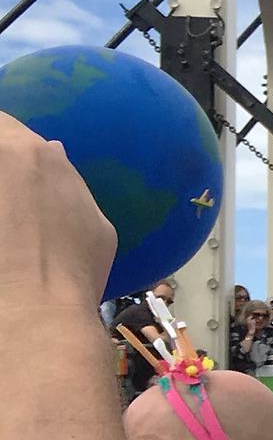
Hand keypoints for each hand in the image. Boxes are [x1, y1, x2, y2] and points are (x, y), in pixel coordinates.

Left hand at [0, 113, 117, 311]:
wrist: (30, 316)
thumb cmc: (72, 274)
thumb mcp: (96, 226)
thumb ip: (68, 183)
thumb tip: (51, 153)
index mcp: (32, 154)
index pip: (1, 123)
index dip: (2, 141)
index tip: (6, 164)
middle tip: (4, 202)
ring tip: (0, 226)